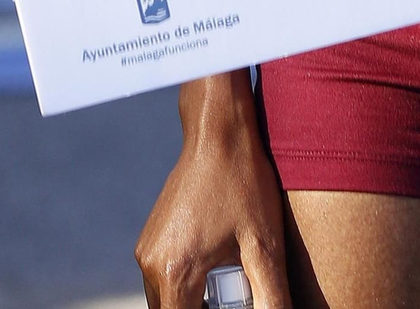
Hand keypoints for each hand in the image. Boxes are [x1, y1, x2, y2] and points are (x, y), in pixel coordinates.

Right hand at [137, 71, 290, 308]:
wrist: (218, 128)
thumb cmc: (244, 181)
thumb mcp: (264, 244)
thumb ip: (271, 296)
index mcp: (176, 273)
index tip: (234, 305)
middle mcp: (153, 265)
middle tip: (236, 299)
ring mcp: (148, 250)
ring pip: (166, 301)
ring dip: (193, 305)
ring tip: (231, 292)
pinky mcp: (151, 237)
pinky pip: (164, 279)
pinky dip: (186, 288)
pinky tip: (219, 273)